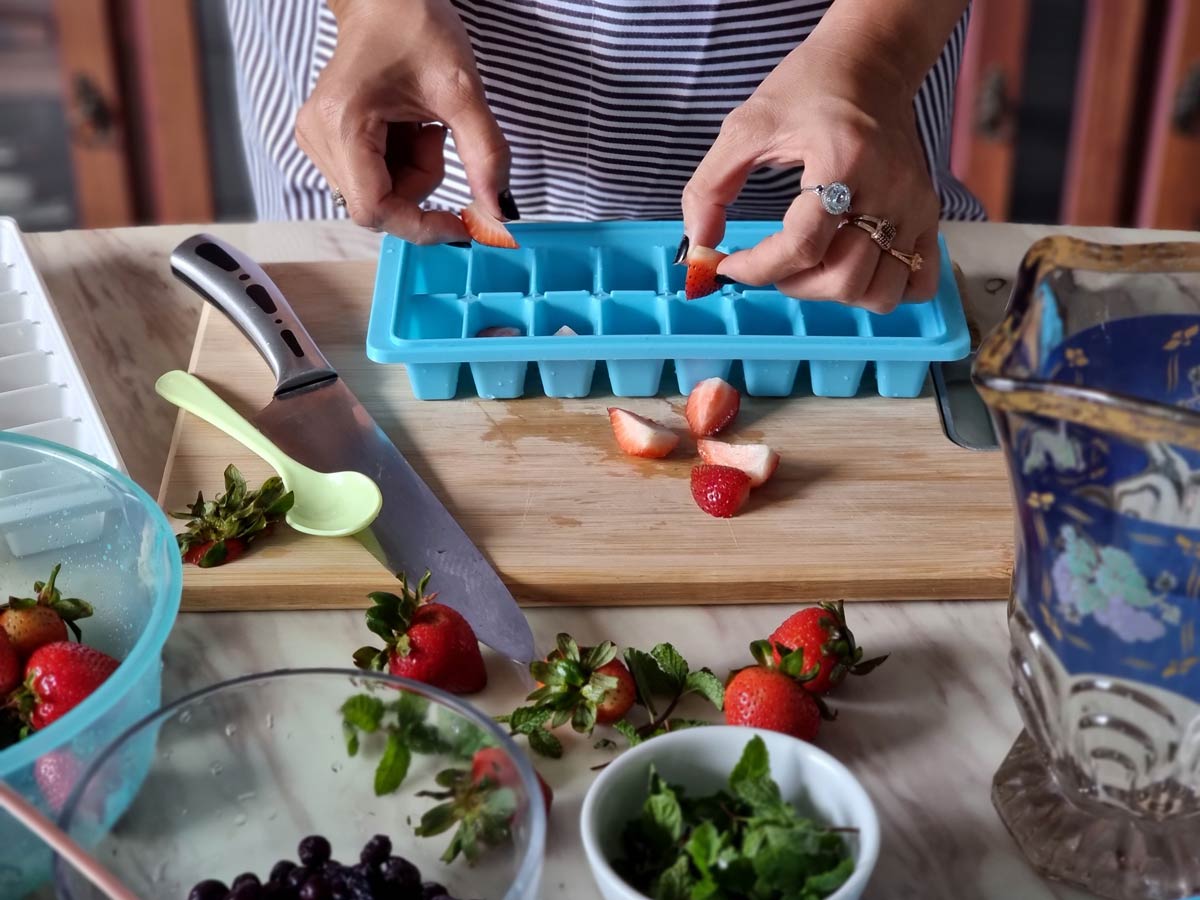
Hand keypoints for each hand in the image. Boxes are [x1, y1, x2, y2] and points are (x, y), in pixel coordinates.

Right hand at [295, 0, 513, 242]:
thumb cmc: (414, 25)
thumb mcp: (462, 91)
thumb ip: (485, 155)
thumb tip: (499, 211)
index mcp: (341, 123)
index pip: (374, 210)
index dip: (421, 226)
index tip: (461, 224)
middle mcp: (319, 137)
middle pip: (380, 204)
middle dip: (421, 183)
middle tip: (436, 136)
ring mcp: (319, 140)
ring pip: (380, 195)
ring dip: (414, 172)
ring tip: (420, 124)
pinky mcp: (329, 140)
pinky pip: (375, 179)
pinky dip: (402, 163)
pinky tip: (406, 127)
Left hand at [681, 41, 940, 313]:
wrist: (871, 62)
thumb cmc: (809, 88)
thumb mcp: (745, 126)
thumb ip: (709, 187)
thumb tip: (696, 245)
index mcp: (841, 162)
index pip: (801, 247)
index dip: (756, 269)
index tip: (729, 265)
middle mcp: (887, 188)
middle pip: (844, 279)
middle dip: (794, 285)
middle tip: (772, 263)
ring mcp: (914, 205)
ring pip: (881, 292)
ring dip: (836, 294)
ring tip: (810, 267)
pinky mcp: (928, 214)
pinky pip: (918, 281)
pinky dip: (885, 290)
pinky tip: (854, 267)